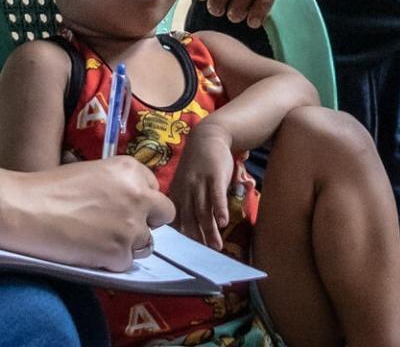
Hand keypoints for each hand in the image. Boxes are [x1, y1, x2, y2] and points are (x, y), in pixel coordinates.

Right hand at [0, 156, 174, 270]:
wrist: (26, 210)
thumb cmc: (51, 188)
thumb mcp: (94, 172)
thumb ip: (120, 185)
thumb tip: (132, 203)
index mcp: (132, 170)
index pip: (155, 188)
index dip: (140, 199)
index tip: (122, 206)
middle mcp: (139, 196)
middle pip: (163, 214)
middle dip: (146, 221)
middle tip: (120, 226)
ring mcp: (131, 227)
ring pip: (146, 243)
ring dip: (129, 244)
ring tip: (100, 240)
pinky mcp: (119, 254)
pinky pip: (126, 263)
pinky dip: (111, 262)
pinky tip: (90, 252)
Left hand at [167, 122, 236, 251]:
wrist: (207, 137)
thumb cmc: (197, 167)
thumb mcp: (184, 186)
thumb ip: (183, 207)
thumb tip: (183, 234)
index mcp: (176, 196)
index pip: (174, 222)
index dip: (178, 240)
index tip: (182, 258)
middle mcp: (185, 191)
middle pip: (189, 220)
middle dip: (195, 241)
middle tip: (201, 260)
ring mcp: (199, 183)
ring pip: (203, 210)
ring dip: (209, 230)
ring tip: (216, 247)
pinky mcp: (214, 175)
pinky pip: (216, 194)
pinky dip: (220, 208)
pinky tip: (224, 222)